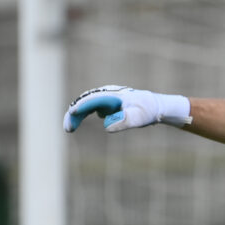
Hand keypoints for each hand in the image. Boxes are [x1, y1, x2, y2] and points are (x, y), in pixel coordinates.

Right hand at [63, 86, 190, 132]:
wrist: (156, 106)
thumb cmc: (148, 111)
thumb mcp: (139, 117)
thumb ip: (125, 120)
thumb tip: (106, 126)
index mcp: (114, 95)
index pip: (94, 100)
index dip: (82, 106)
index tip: (72, 113)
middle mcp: (107, 94)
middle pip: (86, 102)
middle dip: (75, 114)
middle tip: (68, 129)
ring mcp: (106, 99)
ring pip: (86, 105)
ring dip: (76, 116)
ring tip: (69, 129)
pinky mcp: (106, 105)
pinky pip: (90, 108)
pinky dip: (82, 115)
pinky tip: (76, 123)